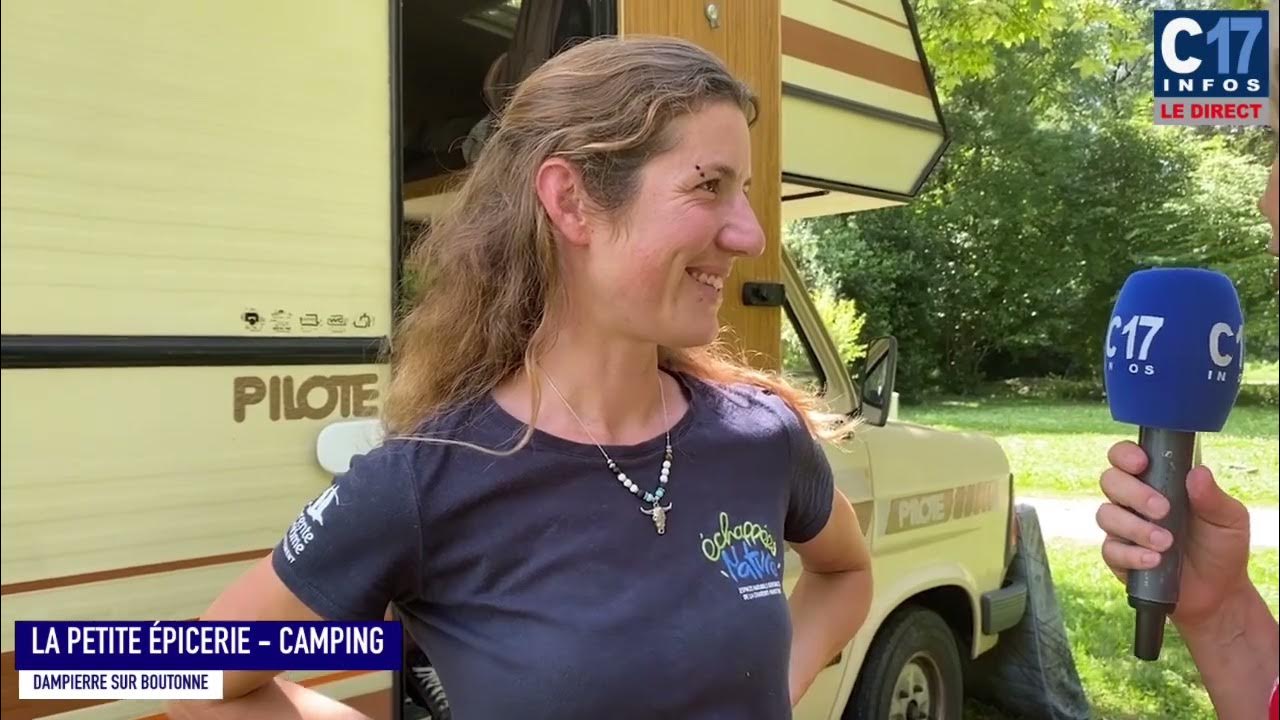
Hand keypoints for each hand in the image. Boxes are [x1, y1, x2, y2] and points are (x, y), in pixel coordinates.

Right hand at [1096, 440, 1252, 629]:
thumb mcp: (1229, 519)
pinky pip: (1110, 549)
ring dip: (1135, 527)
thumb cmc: (1221, 548)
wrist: (1218, 593)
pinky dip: (1131, 554)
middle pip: (1110, 480)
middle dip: (1133, 493)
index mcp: (1157, 482)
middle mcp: (1133, 501)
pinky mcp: (1118, 556)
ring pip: (1106, 514)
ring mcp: (1122, 528)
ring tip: (1166, 543)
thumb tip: (1198, 473)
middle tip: (1163, 510)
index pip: (1126, 457)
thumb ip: (1213, 497)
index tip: (1142, 463)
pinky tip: (1154, 561)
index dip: (1125, 455)